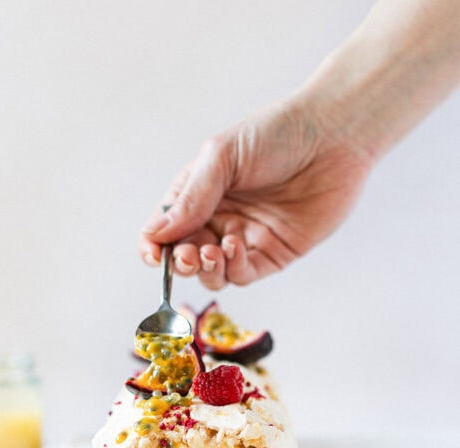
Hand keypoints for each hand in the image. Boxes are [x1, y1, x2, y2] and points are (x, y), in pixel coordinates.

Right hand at [139, 99, 371, 289]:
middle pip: (186, 256)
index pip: (165, 229)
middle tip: (188, 256)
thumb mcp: (221, 157)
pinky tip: (235, 247)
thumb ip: (189, 199)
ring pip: (213, 273)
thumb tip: (154, 235)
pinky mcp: (273, 254)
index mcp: (199, 193)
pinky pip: (244, 274)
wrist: (333, 136)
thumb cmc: (276, 134)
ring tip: (212, 252)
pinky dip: (233, 268)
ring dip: (206, 269)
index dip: (154, 247)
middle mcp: (219, 219)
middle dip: (181, 262)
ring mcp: (246, 238)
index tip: (153, 255)